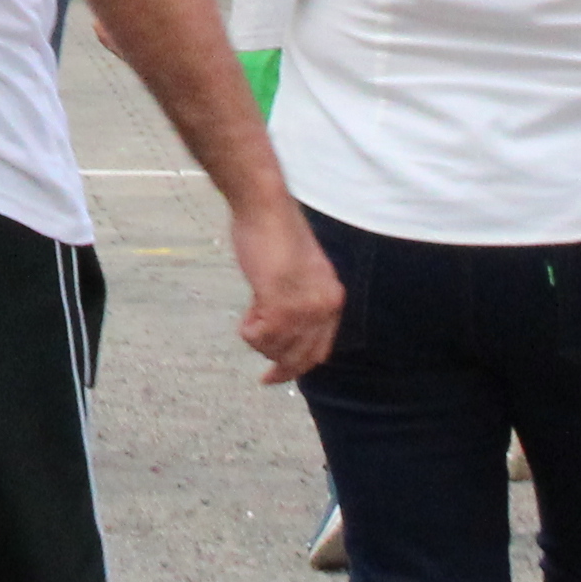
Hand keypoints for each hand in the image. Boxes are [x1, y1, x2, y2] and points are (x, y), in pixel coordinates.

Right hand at [230, 196, 341, 385]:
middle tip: (262, 368)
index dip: (299, 366)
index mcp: (332, 299)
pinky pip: (258, 336)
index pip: (320, 349)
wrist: (265, 207)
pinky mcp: (279, 305)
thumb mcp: (300, 271)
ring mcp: (302, 308)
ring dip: (258, 338)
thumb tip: (284, 327)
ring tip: (251, 312)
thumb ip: (299, 299)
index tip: (278, 374)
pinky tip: (248, 309)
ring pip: (275, 348)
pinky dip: (248, 330)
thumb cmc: (275, 230)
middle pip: (299, 357)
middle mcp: (323, 307)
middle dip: (277, 362)